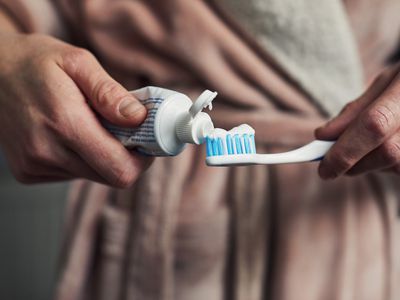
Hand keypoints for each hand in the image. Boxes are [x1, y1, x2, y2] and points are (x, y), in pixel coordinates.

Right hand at [0, 32, 151, 186]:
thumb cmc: (35, 62)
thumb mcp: (77, 62)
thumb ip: (110, 93)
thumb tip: (139, 119)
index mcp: (64, 123)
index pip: (119, 169)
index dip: (142, 161)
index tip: (147, 142)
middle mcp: (46, 152)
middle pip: (110, 177)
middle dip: (126, 156)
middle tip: (126, 131)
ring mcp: (35, 165)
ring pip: (93, 176)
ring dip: (103, 155)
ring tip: (92, 126)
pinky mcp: (29, 171)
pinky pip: (73, 174)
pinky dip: (82, 158)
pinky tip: (71, 135)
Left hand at [315, 63, 399, 178]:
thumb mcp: (387, 81)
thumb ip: (355, 109)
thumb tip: (323, 136)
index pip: (374, 125)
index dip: (346, 150)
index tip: (324, 169)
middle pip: (389, 153)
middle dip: (355, 164)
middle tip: (333, 166)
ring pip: (399, 165)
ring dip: (372, 165)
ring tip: (364, 150)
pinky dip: (390, 166)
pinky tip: (385, 151)